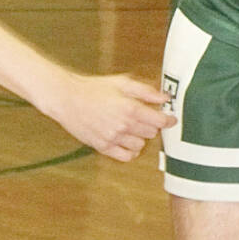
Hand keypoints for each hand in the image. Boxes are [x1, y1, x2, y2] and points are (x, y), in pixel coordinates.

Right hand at [49, 73, 174, 161]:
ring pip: (140, 145)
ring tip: (132, 128)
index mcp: (130, 109)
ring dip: (140, 137)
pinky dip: (130, 151)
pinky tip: (127, 142)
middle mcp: (123, 126)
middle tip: (145, 118)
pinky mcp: (102, 147)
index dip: (168, 120)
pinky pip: (125, 156)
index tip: (171, 119)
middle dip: (152, 125)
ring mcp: (113, 138)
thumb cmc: (95, 88)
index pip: (160, 121)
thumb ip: (146, 91)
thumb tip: (165, 98)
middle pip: (152, 133)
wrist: (67, 99)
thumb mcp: (122, 83)